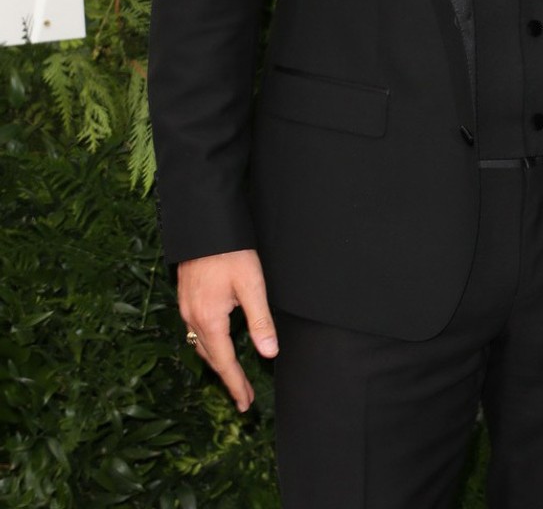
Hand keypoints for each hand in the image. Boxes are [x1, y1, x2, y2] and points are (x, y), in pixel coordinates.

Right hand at [178, 248, 277, 411]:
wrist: (204, 226)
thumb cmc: (230, 252)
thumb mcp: (252, 285)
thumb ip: (260, 320)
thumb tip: (269, 352)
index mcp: (209, 320)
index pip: (224, 363)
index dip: (236, 385)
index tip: (246, 404)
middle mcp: (192, 318)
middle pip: (210, 358)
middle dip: (227, 378)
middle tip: (243, 396)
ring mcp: (186, 308)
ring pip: (201, 345)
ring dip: (217, 362)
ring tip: (233, 374)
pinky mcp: (186, 297)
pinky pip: (195, 330)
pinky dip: (209, 344)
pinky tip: (218, 342)